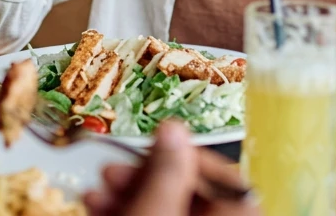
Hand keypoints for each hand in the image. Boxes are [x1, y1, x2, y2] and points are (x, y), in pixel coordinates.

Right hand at [85, 122, 257, 215]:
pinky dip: (129, 209)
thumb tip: (173, 128)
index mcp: (237, 213)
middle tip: (112, 170)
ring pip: (167, 205)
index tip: (152, 146)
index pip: (225, 175)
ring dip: (128, 191)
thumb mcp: (151, 214)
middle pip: (190, 189)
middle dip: (144, 174)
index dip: (184, 155)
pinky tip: (99, 205)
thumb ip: (165, 173)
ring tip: (98, 191)